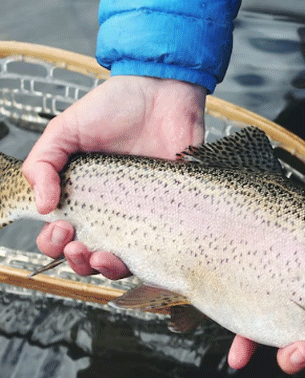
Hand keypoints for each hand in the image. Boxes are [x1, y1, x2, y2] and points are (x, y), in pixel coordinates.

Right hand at [22, 75, 205, 277]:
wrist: (163, 92)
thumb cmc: (115, 107)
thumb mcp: (66, 129)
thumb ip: (43, 163)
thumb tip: (42, 206)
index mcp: (82, 197)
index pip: (61, 237)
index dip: (54, 244)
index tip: (61, 227)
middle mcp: (111, 212)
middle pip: (89, 258)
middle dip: (76, 261)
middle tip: (77, 243)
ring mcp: (144, 216)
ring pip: (124, 262)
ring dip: (106, 269)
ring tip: (101, 255)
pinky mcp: (174, 214)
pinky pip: (163, 249)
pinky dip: (149, 261)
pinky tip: (138, 253)